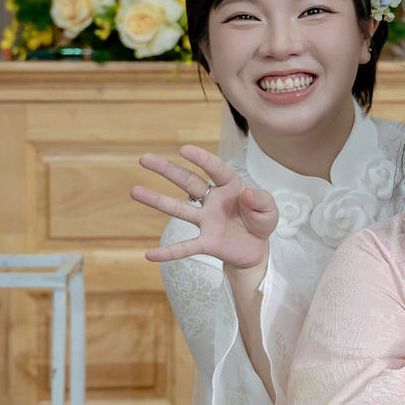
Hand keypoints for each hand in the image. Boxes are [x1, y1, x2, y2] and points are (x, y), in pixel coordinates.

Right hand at [134, 147, 278, 270]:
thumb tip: (246, 194)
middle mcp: (212, 200)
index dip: (201, 159)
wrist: (257, 249)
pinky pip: (185, 247)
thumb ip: (261, 201)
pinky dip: (168, 252)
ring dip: (157, 200)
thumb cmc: (260, 221)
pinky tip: (149, 254)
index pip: (214, 168)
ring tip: (134, 190)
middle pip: (187, 182)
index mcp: (229, 186)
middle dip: (167, 170)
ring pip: (179, 209)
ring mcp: (206, 221)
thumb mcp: (269, 210)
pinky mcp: (206, 243)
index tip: (184, 149)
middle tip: (144, 158)